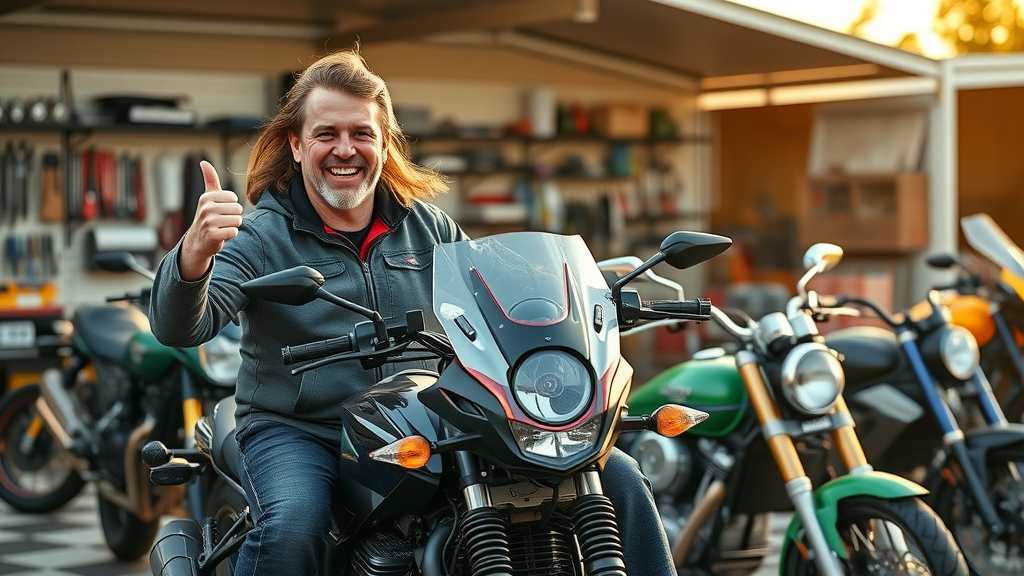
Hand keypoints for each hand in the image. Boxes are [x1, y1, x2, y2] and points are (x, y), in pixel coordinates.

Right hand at [179, 161, 243, 280]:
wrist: (198, 241)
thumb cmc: (207, 217)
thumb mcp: (208, 197)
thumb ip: (210, 179)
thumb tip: (204, 162)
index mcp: (207, 197)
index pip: (234, 199)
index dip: (231, 207)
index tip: (220, 211)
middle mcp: (206, 208)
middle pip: (238, 210)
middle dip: (233, 217)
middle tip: (222, 222)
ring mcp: (208, 222)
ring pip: (237, 221)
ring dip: (232, 226)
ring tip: (221, 228)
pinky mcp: (212, 235)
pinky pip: (234, 232)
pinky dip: (230, 235)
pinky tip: (221, 236)